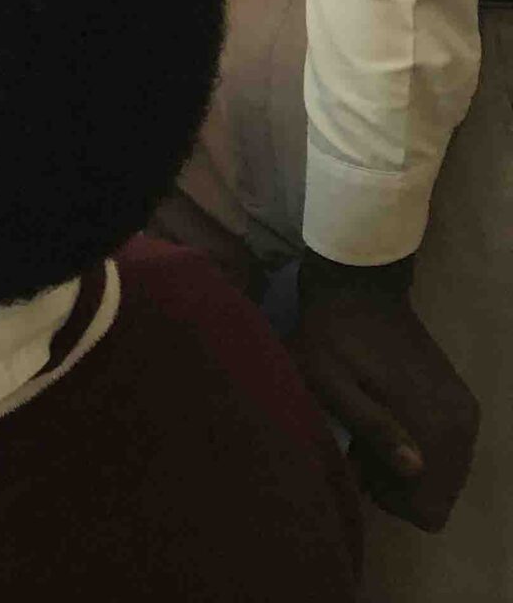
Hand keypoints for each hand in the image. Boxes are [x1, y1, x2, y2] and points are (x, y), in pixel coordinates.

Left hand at [292, 252, 478, 530]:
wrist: (359, 286)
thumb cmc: (332, 335)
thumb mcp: (332, 382)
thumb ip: (373, 426)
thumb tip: (415, 469)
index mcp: (434, 424)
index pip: (430, 510)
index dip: (390, 500)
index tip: (359, 466)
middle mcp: (462, 425)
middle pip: (438, 495)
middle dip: (397, 485)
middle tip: (358, 446)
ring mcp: (465, 412)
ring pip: (444, 474)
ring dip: (407, 466)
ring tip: (368, 431)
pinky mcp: (460, 399)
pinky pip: (447, 449)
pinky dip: (418, 446)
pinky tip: (385, 420)